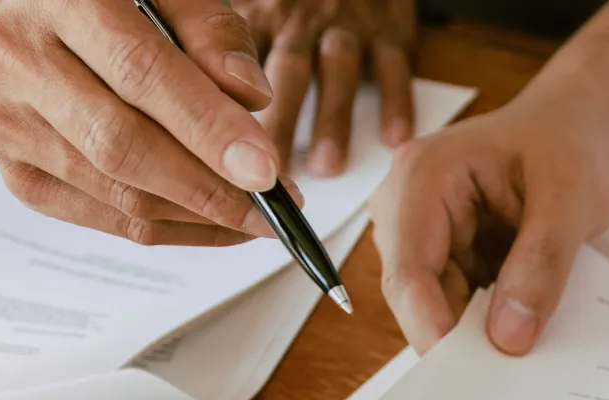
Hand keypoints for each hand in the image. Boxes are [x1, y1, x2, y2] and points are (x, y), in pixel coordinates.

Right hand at [0, 0, 294, 245]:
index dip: (207, 127)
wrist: (31, 20)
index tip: (265, 170)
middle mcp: (19, 61)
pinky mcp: (14, 172)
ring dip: (194, 216)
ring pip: (113, 191)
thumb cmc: (115, 3)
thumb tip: (251, 98)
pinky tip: (210, 223)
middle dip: (208, 188)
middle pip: (121, 145)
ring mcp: (6, 122)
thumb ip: (212, 33)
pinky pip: (101, 217)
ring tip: (253, 216)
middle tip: (272, 207)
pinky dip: (165, 227)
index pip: (140, 73)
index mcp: (61, 0)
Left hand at [233, 0, 416, 175]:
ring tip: (326, 167)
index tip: (223, 157)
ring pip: (338, 68)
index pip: (239, 64)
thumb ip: (231, 59)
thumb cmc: (299, 4)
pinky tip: (393, 139)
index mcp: (263, 19)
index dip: (232, 108)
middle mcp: (302, 21)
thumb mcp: (259, 17)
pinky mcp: (388, 29)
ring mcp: (346, 25)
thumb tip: (213, 126)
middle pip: (287, 68)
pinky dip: (395, 100)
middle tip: (268, 174)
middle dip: (279, 121)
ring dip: (331, 118)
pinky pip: (392, 64)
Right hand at [370, 101, 608, 354]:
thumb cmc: (570, 145)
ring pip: (434, 307)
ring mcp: (421, 234)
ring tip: (519, 359)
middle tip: (498, 384)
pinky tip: (518, 335)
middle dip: (453, 336)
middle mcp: (406, 205)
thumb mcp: (572, 199)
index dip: (429, 324)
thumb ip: (541, 264)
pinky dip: (485, 324)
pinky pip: (455, 305)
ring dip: (473, 334)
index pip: (409, 265)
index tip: (461, 373)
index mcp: (423, 175)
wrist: (576, 128)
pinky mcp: (443, 257)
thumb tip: (509, 337)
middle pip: (413, 293)